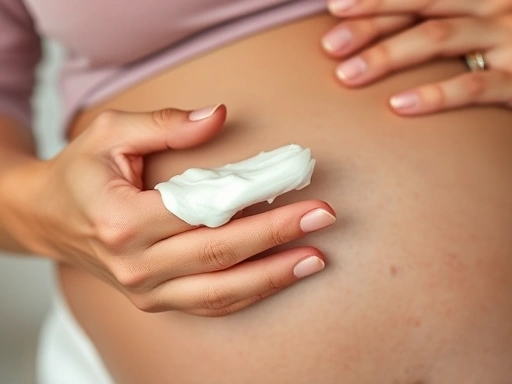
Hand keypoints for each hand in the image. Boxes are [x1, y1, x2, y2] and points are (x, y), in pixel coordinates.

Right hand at [5, 105, 334, 315]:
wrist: (46, 218)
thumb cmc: (79, 173)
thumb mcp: (110, 133)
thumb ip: (165, 125)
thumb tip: (218, 116)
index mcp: (122, 219)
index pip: (203, 211)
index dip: (255, 204)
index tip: (301, 192)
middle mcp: (134, 264)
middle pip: (220, 254)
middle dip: (277, 238)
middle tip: (322, 220)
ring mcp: (144, 290)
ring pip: (220, 292)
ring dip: (272, 277)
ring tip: (314, 259)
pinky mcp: (153, 300)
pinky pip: (209, 304)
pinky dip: (248, 293)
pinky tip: (279, 276)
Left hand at [323, 0, 511, 114]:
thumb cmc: (502, 48)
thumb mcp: (474, 22)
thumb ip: (437, 19)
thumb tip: (377, 29)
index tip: (335, 7)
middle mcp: (492, 6)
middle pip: (423, 5)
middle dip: (371, 23)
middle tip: (331, 45)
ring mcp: (508, 39)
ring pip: (438, 37)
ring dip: (388, 55)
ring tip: (348, 75)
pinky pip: (474, 86)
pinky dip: (434, 95)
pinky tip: (398, 105)